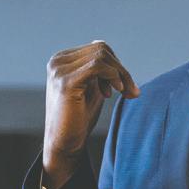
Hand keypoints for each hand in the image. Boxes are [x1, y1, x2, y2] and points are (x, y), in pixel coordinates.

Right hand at [42, 40, 138, 188]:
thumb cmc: (79, 118)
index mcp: (62, 60)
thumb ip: (97, 69)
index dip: (117, 65)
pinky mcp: (65, 82)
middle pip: (102, 50)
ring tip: (124, 93)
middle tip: (131, 92)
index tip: (124, 87)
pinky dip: (113, 76)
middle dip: (122, 70)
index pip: (98, 48)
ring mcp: (59, 70)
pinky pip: (98, 66)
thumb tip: (102, 45)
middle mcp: (57, 61)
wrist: (65, 143)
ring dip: (121, 74)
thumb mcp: (91, 87)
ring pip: (102, 56)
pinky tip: (115, 93)